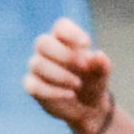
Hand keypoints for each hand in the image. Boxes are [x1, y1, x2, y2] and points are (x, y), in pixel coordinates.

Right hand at [23, 18, 112, 133]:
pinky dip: (52, 91)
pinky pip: (33, 85)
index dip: (71, 32)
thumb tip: (98, 55)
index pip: (61, 27)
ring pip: (37, 64)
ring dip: (60, 75)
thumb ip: (102, 65)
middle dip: (63, 55)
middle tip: (84, 67)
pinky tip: (70, 95)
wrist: (86, 106)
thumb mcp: (101, 74)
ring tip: (78, 85)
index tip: (87, 44)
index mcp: (65, 41)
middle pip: (42, 42)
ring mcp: (37, 68)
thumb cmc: (93, 82)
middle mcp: (47, 51)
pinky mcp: (32, 86)